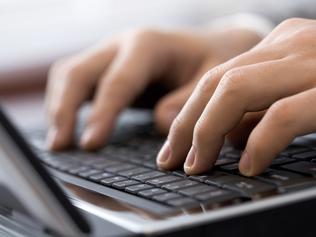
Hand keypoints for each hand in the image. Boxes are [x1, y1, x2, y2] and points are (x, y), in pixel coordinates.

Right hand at [46, 27, 260, 150]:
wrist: (208, 46)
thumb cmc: (211, 61)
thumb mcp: (211, 78)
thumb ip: (188, 101)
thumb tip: (161, 124)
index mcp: (148, 45)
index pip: (117, 81)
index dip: (102, 113)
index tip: (90, 144)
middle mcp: (122, 45)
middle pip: (78, 73)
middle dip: (65, 110)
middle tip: (62, 146)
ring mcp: (110, 54)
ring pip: (68, 74)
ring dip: (58, 107)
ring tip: (58, 142)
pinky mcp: (107, 66)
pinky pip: (74, 80)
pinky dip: (64, 102)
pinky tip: (66, 126)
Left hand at [157, 18, 315, 175]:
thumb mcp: (297, 90)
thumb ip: (262, 107)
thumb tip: (231, 138)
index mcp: (280, 44)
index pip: (218, 76)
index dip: (188, 114)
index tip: (174, 146)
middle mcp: (291, 44)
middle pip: (215, 82)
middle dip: (185, 125)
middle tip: (171, 160)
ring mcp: (311, 61)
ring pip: (235, 90)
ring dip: (206, 133)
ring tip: (196, 166)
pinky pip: (281, 115)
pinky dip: (258, 144)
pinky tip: (248, 166)